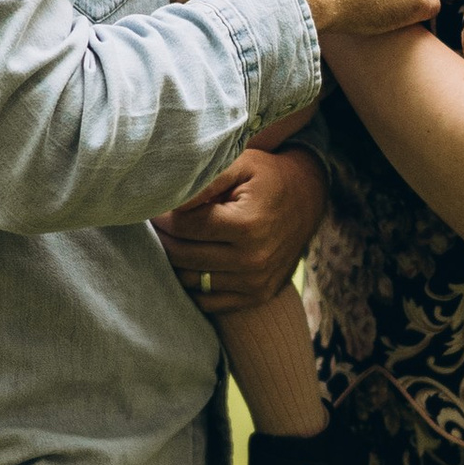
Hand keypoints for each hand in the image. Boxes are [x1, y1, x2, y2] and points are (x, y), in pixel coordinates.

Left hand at [154, 140, 327, 315]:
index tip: (156, 208)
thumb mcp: (242, 163)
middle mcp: (253, 260)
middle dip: (164, 238)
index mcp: (248, 226)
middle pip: (184, 256)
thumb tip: (172, 199)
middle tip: (156, 224)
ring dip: (175, 262)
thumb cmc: (268, 177)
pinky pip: (209, 301)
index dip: (163, 216)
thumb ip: (207, 179)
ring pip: (191, 280)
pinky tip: (192, 262)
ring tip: (172, 240)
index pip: (186, 227)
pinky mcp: (257, 296)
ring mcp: (256, 282)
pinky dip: (194, 284)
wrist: (308, 199)